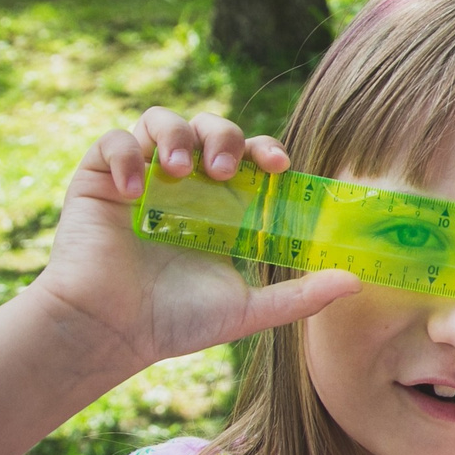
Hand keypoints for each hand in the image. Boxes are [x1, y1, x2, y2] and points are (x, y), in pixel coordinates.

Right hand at [30, 107, 361, 372]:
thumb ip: (300, 295)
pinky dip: (125, 154)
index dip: (267, 150)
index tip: (280, 165)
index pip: (250, 157)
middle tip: (224, 170)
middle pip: (212, 128)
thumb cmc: (174, 322)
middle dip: (224, 137)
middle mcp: (183, 184)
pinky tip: (134, 190)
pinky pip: (111, 142)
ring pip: (162, 121)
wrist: (108, 332)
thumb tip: (357, 281)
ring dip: (178, 136)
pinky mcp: (97, 180)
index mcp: (221, 205)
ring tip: (182, 172)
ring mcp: (141, 178)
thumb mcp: (246, 309)